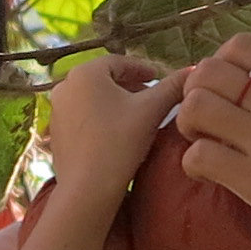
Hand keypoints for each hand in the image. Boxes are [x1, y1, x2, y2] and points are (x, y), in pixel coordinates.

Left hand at [43, 55, 181, 204]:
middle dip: (130, 86)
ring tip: (137, 115)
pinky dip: (101, 118)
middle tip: (151, 96)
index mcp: (85, 73)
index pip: (119, 62)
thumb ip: (173, 87)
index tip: (158, 77)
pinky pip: (83, 116)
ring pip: (93, 98)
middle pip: (104, 79)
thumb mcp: (152, 110)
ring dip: (115, 102)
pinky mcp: (55, 132)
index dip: (142, 68)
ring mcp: (57, 110)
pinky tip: (117, 133)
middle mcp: (65, 86)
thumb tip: (194, 71)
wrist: (88, 187)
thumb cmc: (120, 142)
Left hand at [172, 33, 250, 249]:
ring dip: (189, 127)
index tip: (227, 94)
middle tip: (207, 124)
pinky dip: (193, 165)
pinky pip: (199, 156)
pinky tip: (212, 177)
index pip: (240, 45)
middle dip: (194, 95)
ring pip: (196, 107)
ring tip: (206, 146)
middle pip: (208, 72)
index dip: (219, 66)